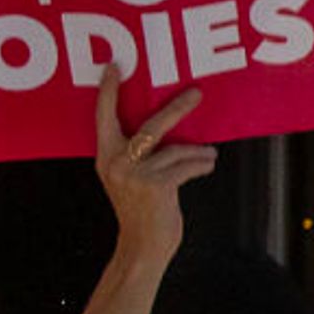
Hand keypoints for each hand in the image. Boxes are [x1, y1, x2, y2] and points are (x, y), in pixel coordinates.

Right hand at [94, 76, 213, 264]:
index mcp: (105, 158)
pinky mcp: (156, 186)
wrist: (142, 247)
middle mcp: (115, 163)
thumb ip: (136, 156)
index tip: (114, 66)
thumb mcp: (129, 180)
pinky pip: (187, 166)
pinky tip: (208, 165)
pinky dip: (202, 165)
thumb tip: (168, 132)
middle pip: (150, 126)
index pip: (103, 117)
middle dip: (177, 108)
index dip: (109, 91)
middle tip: (196, 93)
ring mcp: (135, 175)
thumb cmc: (141, 211)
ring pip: (176, 150)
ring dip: (199, 154)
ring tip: (210, 156)